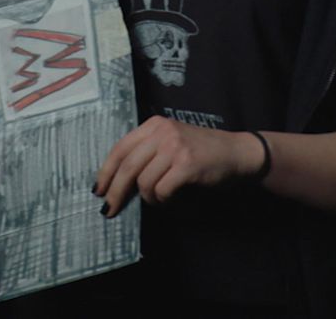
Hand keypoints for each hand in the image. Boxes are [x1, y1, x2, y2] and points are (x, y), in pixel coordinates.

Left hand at [93, 116, 262, 216]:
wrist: (237, 153)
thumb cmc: (202, 152)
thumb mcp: (171, 142)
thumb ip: (147, 152)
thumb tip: (117, 181)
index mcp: (154, 124)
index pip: (120, 148)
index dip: (106, 171)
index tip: (99, 190)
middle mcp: (162, 132)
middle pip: (127, 166)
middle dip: (116, 192)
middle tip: (109, 210)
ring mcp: (175, 147)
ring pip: (144, 182)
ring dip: (149, 198)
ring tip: (160, 199)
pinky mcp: (186, 164)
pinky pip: (162, 190)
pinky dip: (164, 201)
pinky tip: (172, 199)